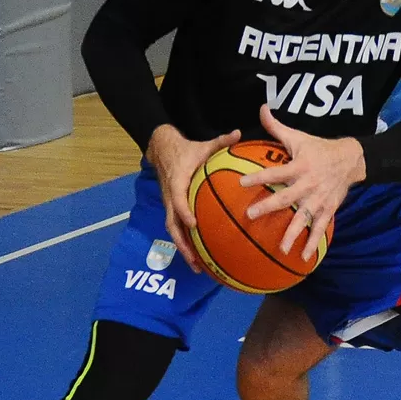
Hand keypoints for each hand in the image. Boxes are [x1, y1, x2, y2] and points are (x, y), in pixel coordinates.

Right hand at [145, 123, 240, 272]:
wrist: (162, 150)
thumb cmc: (186, 150)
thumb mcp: (203, 145)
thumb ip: (221, 141)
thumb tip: (238, 133)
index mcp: (177, 182)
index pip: (178, 200)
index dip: (184, 212)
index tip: (194, 224)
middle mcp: (171, 197)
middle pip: (172, 224)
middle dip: (182, 243)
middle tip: (195, 260)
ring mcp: (170, 205)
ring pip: (173, 231)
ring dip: (183, 249)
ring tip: (197, 267)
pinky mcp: (172, 209)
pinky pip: (177, 228)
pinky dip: (186, 243)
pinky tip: (200, 257)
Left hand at [239, 105, 365, 260]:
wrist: (351, 159)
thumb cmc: (318, 148)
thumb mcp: (299, 137)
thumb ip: (277, 127)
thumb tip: (261, 108)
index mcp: (299, 167)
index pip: (276, 172)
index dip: (260, 177)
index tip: (242, 183)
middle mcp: (308, 185)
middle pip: (286, 198)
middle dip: (269, 207)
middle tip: (251, 215)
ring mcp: (318, 200)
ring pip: (303, 218)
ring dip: (292, 234)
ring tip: (281, 249)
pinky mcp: (327, 210)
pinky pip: (319, 229)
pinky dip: (312, 243)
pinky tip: (303, 258)